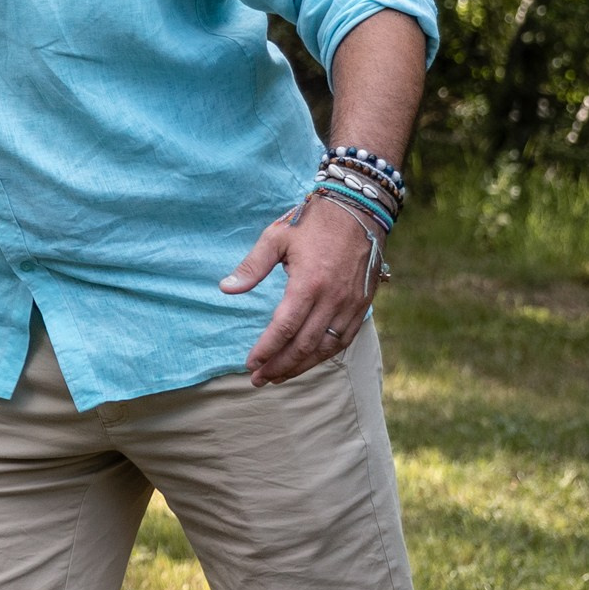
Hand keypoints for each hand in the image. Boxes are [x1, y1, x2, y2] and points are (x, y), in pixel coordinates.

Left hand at [222, 194, 384, 386]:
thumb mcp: (276, 237)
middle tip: (258, 379)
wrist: (359, 210)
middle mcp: (332, 299)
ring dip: (300, 366)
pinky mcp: (362, 305)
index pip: (283, 328)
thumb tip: (226, 289)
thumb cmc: (313, 222)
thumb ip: (252, 267)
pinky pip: (343, 339)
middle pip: (303, 345)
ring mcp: (351, 305)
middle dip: (279, 366)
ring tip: (278, 377)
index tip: (250, 363)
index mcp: (308, 283)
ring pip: (324, 348)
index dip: (266, 349)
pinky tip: (307, 361)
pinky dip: (323, 355)